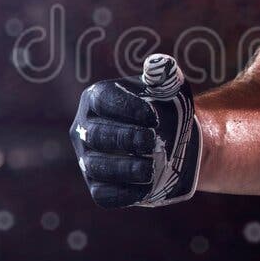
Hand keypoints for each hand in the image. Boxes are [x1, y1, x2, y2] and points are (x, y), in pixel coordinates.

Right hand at [69, 55, 201, 207]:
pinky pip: (103, 194)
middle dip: (125, 139)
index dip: (126, 108)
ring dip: (125, 168)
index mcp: (96, 98)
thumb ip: (165, 75)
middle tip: (153, 141)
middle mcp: (85, 129)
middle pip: (97, 135)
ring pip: (97, 166)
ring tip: (151, 169)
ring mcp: (88, 159)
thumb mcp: (169, 89)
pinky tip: (146, 187)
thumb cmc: (166, 111)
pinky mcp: (97, 186)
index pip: (103, 101)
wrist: (174, 142)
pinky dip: (123, 193)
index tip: (154, 117)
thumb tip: (159, 66)